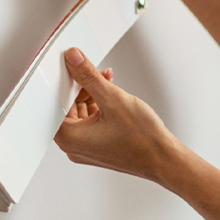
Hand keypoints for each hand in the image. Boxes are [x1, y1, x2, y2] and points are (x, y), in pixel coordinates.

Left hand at [55, 47, 184, 181]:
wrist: (164, 159)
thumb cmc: (142, 139)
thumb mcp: (112, 99)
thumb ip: (89, 77)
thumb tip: (74, 59)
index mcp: (69, 138)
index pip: (55, 103)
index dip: (63, 82)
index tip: (71, 67)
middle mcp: (74, 146)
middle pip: (67, 107)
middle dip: (81, 87)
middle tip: (94, 73)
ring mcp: (87, 148)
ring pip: (81, 114)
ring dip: (92, 95)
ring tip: (108, 82)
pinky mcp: (99, 148)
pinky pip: (92, 122)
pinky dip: (100, 107)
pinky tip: (113, 96)